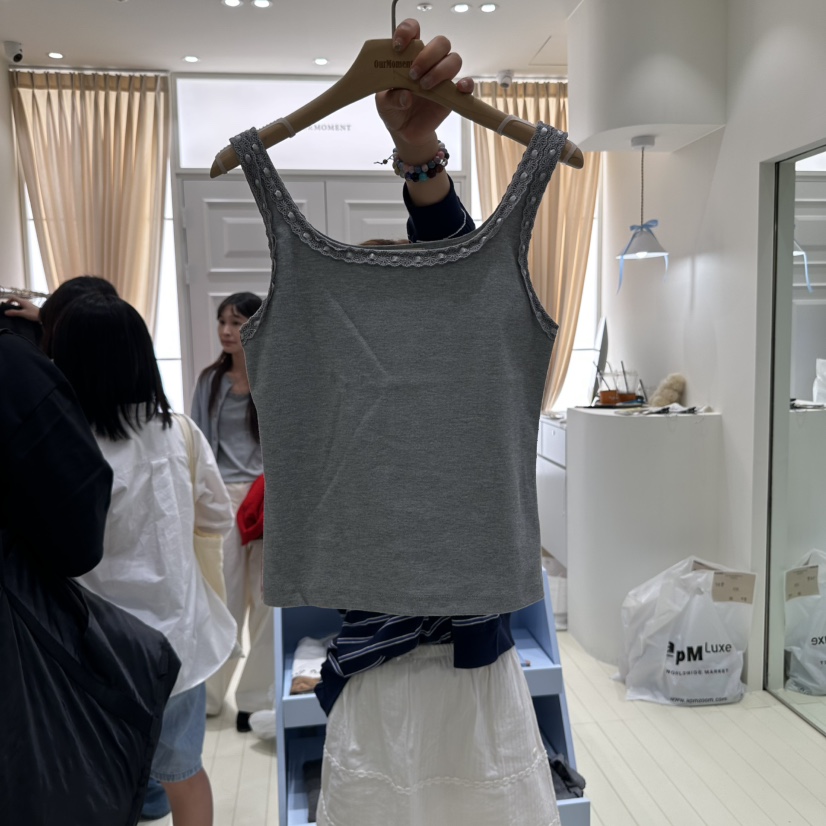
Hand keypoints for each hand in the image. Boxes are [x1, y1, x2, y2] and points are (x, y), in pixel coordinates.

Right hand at [2, 296, 40, 322]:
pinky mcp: (31, 308)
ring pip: (20, 304)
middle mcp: (25, 301)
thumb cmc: (34, 314)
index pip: (13, 297)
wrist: (44, 315)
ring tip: (14, 313)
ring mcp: (28, 304)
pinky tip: (20, 314)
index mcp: (23, 301)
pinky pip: (23, 307)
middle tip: (9, 310)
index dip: (8, 300)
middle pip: (16, 300)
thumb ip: (14, 312)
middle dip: (12, 304)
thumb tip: (6, 312)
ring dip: (16, 307)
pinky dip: (20, 309)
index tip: (6, 305)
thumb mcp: (23, 313)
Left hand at [376, 18, 473, 160]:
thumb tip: (406, 96)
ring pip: (453, 59)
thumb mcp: (384, 104)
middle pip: (440, 43)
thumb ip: (390, 99)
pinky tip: (458, 89)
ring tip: (424, 86)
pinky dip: (466, 84)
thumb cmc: (394, 110)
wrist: (405, 132)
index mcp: (409, 56)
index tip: (398, 46)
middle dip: (427, 55)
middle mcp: (429, 62)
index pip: (413, 30)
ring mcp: (442, 77)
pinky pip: (467, 84)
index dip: (408, 31)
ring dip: (440, 70)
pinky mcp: (452, 94)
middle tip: (413, 74)